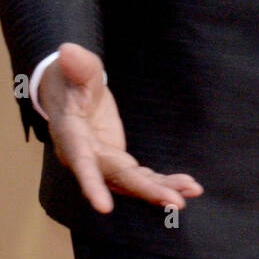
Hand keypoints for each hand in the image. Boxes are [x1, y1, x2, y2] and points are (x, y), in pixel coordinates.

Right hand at [38, 43, 202, 214]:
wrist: (69, 93)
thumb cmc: (70, 80)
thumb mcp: (74, 69)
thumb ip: (77, 65)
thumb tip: (67, 50)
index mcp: (72, 136)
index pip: (82, 162)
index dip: (91, 184)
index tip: (103, 208)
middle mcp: (87, 156)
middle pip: (117, 179)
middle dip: (147, 191)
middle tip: (176, 202)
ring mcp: (104, 162)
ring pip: (133, 183)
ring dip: (161, 191)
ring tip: (191, 193)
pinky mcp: (118, 162)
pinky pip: (142, 177)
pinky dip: (163, 183)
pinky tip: (188, 186)